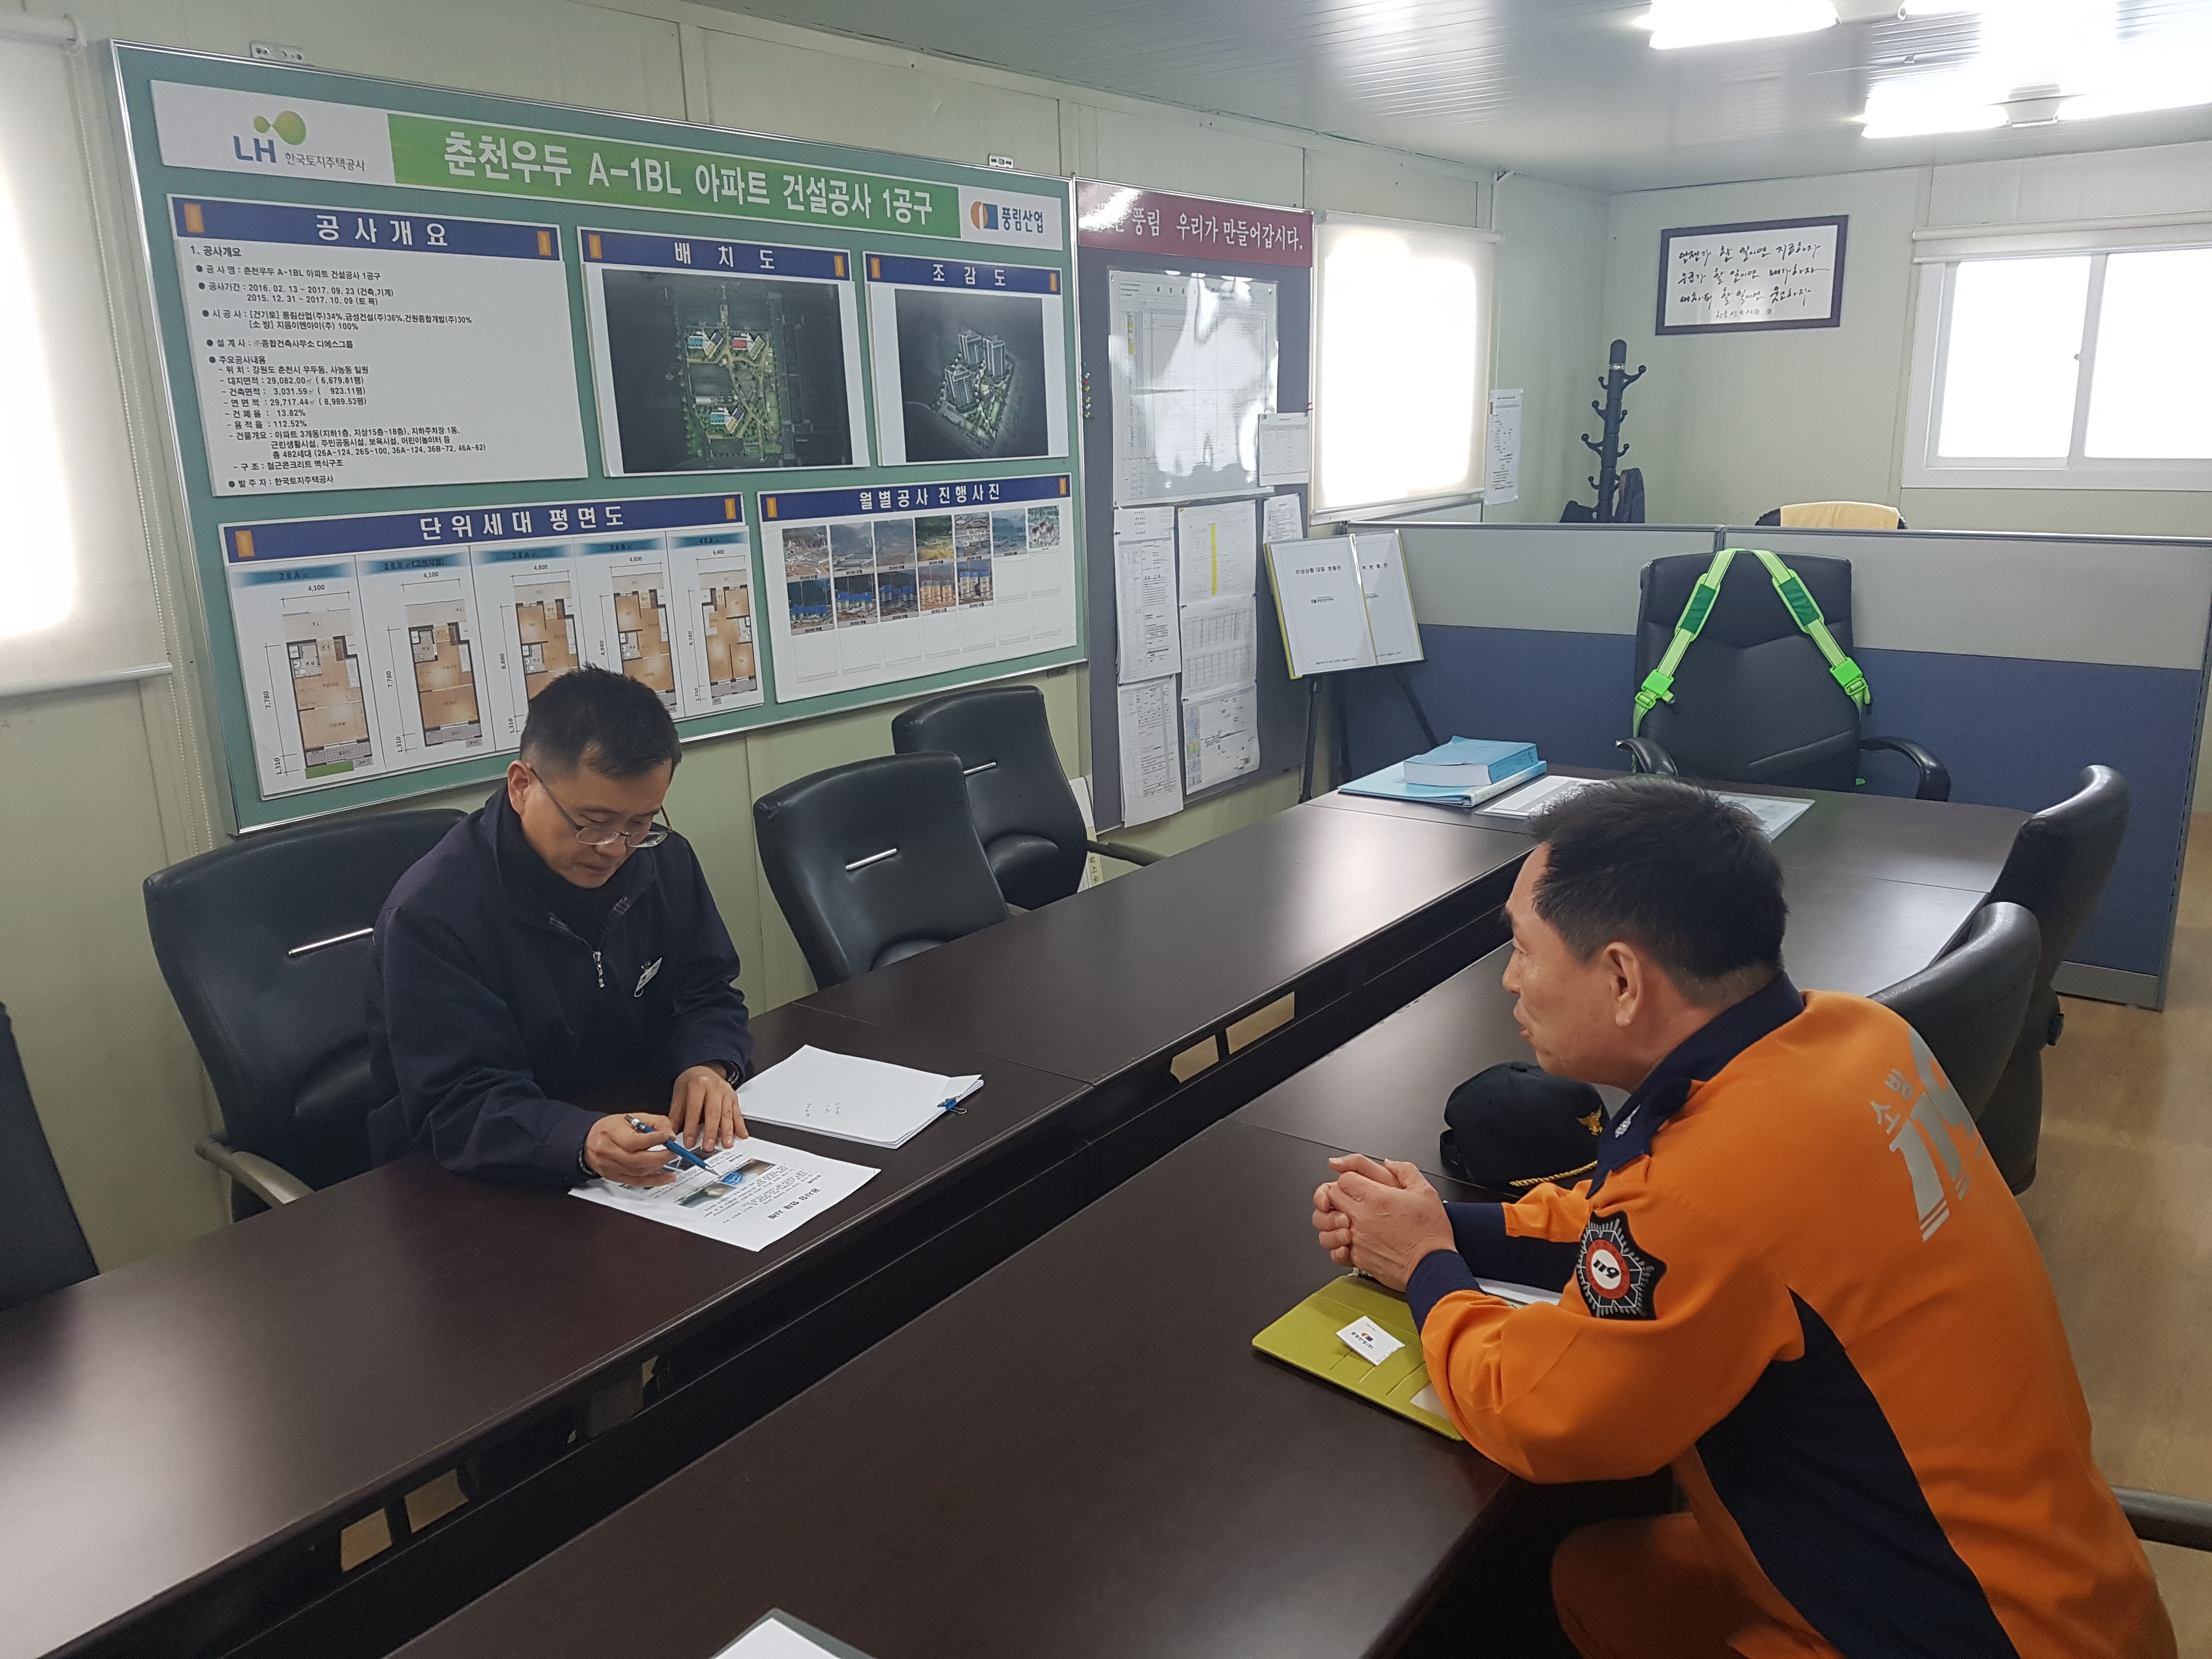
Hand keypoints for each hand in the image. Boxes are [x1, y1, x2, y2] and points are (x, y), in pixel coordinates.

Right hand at [584, 1112, 680, 1185]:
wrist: (589, 1140)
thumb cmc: (612, 1128)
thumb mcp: (633, 1117)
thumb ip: (655, 1122)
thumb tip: (670, 1134)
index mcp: (611, 1133)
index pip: (634, 1141)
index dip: (654, 1140)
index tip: (668, 1137)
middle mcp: (609, 1152)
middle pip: (637, 1160)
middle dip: (660, 1156)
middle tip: (673, 1151)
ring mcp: (611, 1167)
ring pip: (639, 1172)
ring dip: (658, 1167)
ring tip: (669, 1158)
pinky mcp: (615, 1177)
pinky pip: (637, 1182)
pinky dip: (655, 1181)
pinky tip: (667, 1177)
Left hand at [669, 1064, 745, 1150]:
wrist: (705, 1068)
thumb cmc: (691, 1082)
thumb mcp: (679, 1093)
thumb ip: (676, 1114)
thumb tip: (671, 1132)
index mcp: (698, 1084)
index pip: (694, 1110)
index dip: (691, 1128)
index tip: (689, 1142)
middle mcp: (714, 1087)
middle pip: (713, 1113)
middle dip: (711, 1132)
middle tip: (708, 1147)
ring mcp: (726, 1092)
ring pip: (727, 1114)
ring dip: (727, 1131)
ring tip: (726, 1144)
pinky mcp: (734, 1097)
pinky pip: (738, 1113)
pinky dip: (740, 1125)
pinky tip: (741, 1135)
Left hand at [1318, 1155, 1454, 1292]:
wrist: (1431, 1266)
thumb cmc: (1430, 1233)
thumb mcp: (1425, 1191)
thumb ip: (1405, 1170)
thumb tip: (1389, 1163)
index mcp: (1377, 1197)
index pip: (1344, 1179)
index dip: (1350, 1178)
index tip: (1358, 1183)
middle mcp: (1362, 1217)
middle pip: (1332, 1196)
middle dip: (1339, 1194)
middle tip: (1351, 1198)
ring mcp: (1357, 1238)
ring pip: (1326, 1223)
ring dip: (1332, 1220)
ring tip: (1346, 1220)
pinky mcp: (1358, 1258)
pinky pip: (1334, 1249)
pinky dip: (1338, 1244)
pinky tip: (1349, 1241)